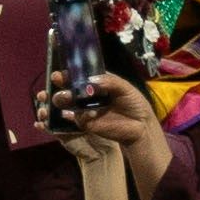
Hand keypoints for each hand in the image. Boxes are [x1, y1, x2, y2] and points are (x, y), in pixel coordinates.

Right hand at [61, 80, 169, 196]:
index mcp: (94, 83)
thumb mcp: (125, 87)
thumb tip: (91, 80)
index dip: (67, 73)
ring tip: (67, 97)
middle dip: (59, 84)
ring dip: (62, 98)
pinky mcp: (86, 123)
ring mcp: (84, 109)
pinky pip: (77, 117)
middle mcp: (86, 95)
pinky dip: (81, 114)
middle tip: (58, 82)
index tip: (61, 73)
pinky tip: (92, 113)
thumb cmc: (134, 103)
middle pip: (67, 87)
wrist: (141, 126)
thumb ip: (109, 81)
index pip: (77, 75)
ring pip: (65, 102)